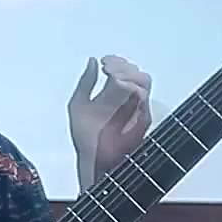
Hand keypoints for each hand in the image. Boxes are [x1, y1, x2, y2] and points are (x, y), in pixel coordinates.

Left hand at [67, 55, 153, 186]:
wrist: (92, 160)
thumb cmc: (85, 138)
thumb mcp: (77, 105)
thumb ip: (85, 83)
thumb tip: (91, 61)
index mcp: (111, 94)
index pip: (122, 69)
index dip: (115, 61)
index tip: (104, 62)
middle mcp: (125, 99)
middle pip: (136, 72)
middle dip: (123, 66)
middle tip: (109, 69)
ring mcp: (135, 108)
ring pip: (144, 81)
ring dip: (130, 74)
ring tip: (114, 77)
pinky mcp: (142, 119)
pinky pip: (144, 99)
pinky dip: (134, 89)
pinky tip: (121, 86)